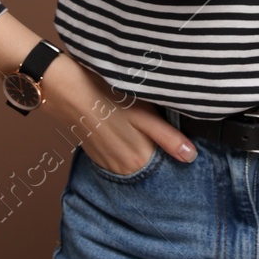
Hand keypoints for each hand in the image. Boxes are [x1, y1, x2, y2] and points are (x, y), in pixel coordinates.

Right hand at [38, 55, 197, 174]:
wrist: (67, 90)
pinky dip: (128, 149)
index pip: (167, 167)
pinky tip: (128, 131)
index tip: (186, 143)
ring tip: (146, 129)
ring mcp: (108, 164)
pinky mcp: (97, 155)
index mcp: (138, 160)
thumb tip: (191, 157)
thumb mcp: (144, 113)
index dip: (177, 154)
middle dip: (162, 153)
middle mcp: (122, 169)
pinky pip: (120, 158)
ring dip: (145, 150)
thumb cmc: (109, 96)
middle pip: (152, 166)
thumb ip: (168, 138)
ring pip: (136, 162)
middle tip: (167, 131)